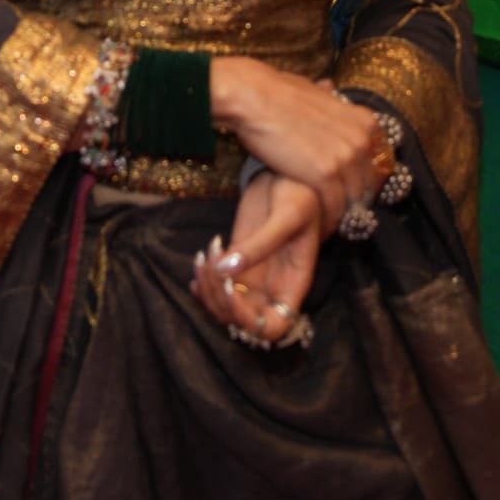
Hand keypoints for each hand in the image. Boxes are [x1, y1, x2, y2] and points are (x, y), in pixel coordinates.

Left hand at [197, 170, 324, 345]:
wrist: (288, 171)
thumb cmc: (301, 193)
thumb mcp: (287, 215)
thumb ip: (259, 245)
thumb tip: (227, 271)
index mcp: (292, 285)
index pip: (273, 328)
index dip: (249, 322)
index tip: (233, 290)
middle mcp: (272, 288)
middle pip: (242, 323)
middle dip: (221, 303)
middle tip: (214, 267)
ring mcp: (252, 277)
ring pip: (224, 308)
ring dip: (208, 292)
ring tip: (206, 257)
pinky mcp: (235, 262)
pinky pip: (216, 289)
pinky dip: (202, 286)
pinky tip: (199, 266)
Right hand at [208, 58, 384, 232]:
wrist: (255, 98)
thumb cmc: (278, 93)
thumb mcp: (318, 91)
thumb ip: (332, 100)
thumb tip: (330, 89)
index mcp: (365, 122)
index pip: (379, 166)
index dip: (367, 182)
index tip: (353, 193)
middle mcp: (362, 141)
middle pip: (369, 186)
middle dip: (355, 202)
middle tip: (338, 212)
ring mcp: (346, 158)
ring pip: (354, 201)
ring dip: (341, 214)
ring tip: (326, 222)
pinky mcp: (325, 175)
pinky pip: (334, 206)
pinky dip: (327, 219)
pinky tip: (316, 223)